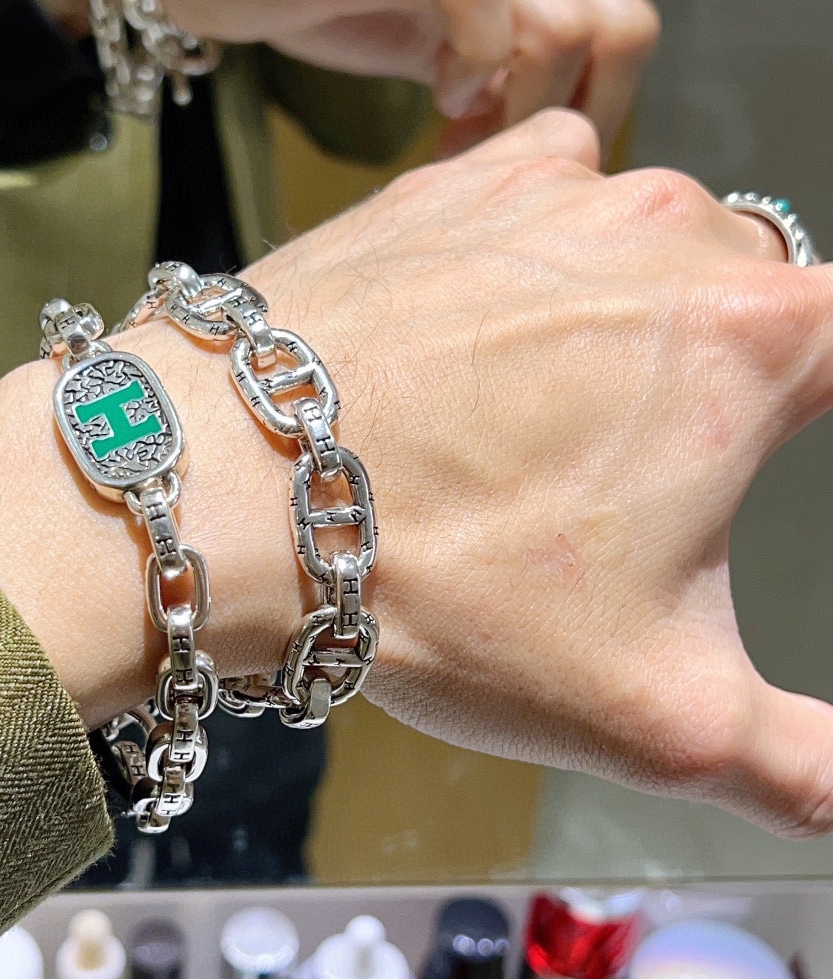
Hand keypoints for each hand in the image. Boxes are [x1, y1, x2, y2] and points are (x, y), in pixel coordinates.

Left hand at [0, 110, 832, 837]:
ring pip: (640, 243)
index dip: (820, 401)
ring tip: (535, 412)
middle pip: (746, 292)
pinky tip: (477, 326)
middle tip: (623, 467)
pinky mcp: (445, 185)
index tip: (747, 451)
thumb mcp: (648, 714)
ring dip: (619, 313)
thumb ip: (796, 764)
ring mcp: (547, 197)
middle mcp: (662, 236)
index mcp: (753, 345)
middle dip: (712, 376)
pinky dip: (531, 250)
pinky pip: (534, 192)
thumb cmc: (435, 591)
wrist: (233, 499)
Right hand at [163, 0, 659, 148]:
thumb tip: (554, 138)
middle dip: (575, 117)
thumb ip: (497, 74)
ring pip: (569, 29)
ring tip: (463, 126)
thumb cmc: (318, 1)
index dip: (600, 108)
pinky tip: (439, 98)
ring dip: (521, 107)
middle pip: (627, 29)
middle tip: (506, 153)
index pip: (629, 35)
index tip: (533, 154)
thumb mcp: (430, 42)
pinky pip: (490, 23)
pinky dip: (471, 75)